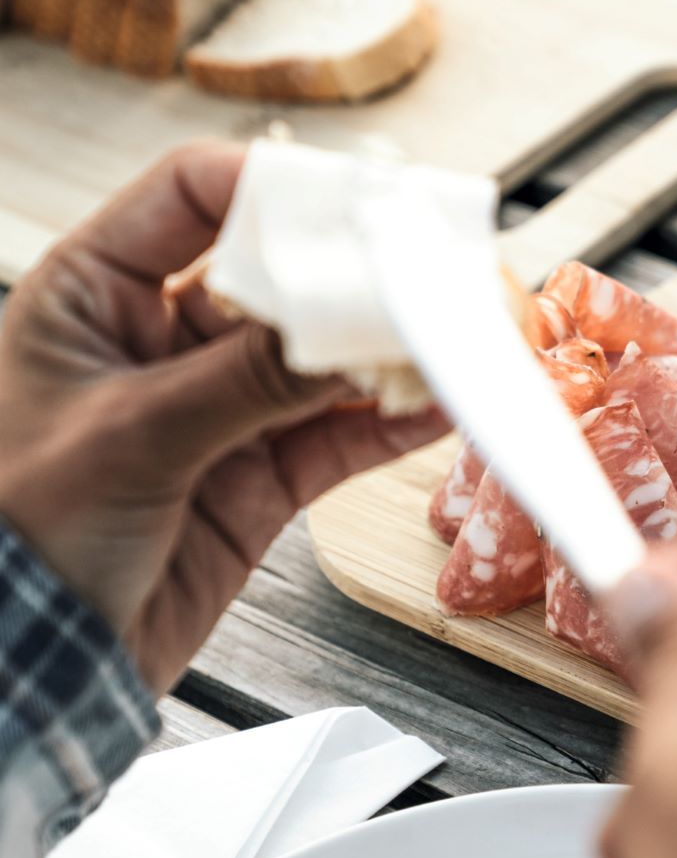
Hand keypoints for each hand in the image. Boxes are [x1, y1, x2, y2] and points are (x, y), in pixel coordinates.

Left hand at [0, 143, 447, 692]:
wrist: (28, 669)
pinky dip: (392, 423)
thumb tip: (345, 330)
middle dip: (354, 277)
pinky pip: (340, 434)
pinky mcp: (258, 480)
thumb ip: (244, 381)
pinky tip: (437, 407)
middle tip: (427, 272)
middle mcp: (158, 340)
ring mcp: (215, 409)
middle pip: (278, 276)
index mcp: (90, 296)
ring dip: (388, 352)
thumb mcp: (129, 439)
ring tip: (452, 340)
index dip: (272, 188)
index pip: (191, 196)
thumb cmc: (17, 537)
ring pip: (320, 358)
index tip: (351, 202)